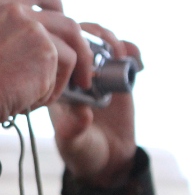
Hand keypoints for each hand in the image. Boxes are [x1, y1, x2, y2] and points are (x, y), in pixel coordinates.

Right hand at [0, 0, 92, 132]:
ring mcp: (31, 29)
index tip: (59, 13)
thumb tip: (12, 58)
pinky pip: (65, 73)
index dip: (52, 1)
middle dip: (78, 42)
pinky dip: (53, 91)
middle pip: (63, 18)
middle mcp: (13, 11)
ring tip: (56, 95)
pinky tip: (32, 103)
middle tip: (82, 65)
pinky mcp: (45, 52)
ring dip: (72, 72)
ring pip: (70, 47)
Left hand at [49, 23, 141, 186]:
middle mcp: (74, 74)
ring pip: (99, 40)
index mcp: (56, 85)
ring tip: (122, 53)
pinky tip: (137, 60)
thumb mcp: (75, 144)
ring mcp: (96, 72)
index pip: (56, 53)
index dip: (69, 46)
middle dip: (92, 36)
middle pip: (77, 38)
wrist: (108, 158)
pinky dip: (131, 50)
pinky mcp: (116, 75)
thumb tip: (82, 112)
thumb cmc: (83, 151)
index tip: (86, 57)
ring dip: (112, 39)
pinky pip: (123, 53)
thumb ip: (75, 129)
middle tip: (109, 49)